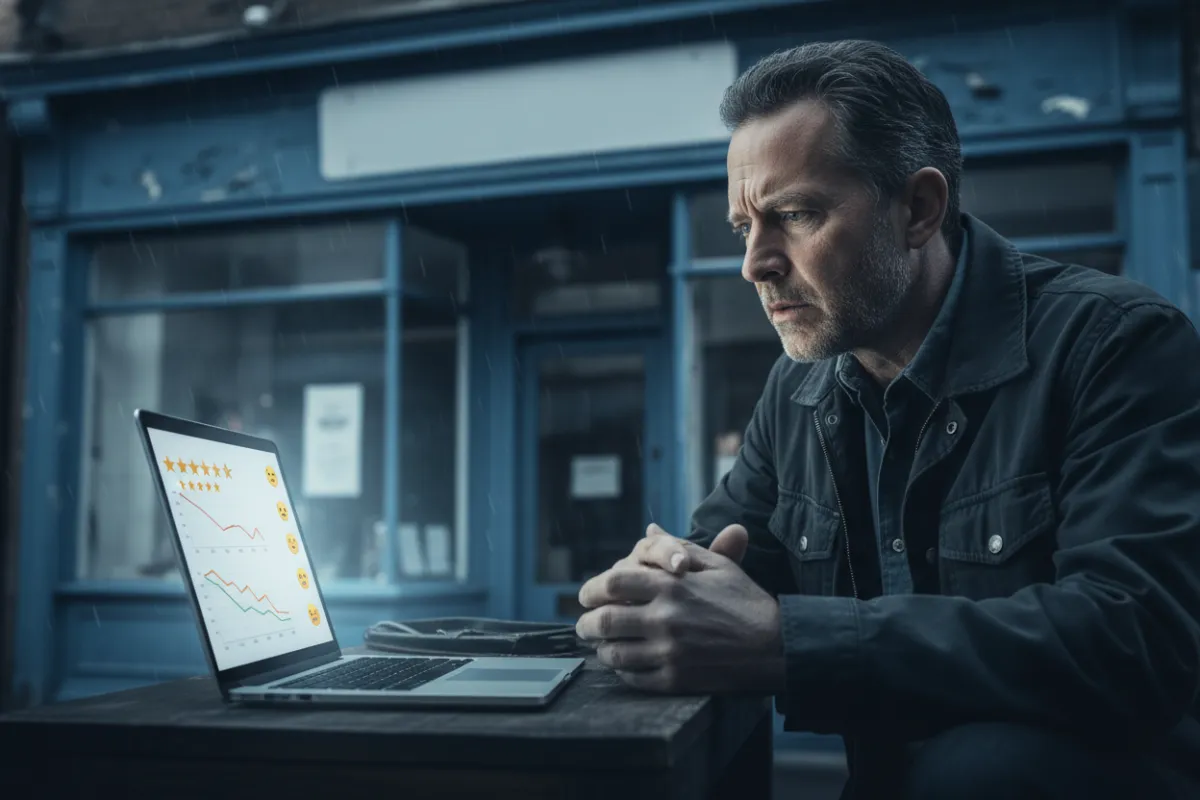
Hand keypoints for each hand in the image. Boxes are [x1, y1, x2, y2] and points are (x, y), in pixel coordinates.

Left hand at [576, 524, 784, 693]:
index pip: (613, 583)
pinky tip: (625, 664)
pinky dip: (623, 671)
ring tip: (602, 645)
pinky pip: (633, 677)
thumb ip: (678, 548)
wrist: (776, 646)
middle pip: (604, 620)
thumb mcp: (717, 566)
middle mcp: (665, 618)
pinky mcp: (676, 679)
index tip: (586, 596)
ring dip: (601, 649)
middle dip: (586, 623)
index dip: (592, 589)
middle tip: (584, 625)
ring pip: (614, 652)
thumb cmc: (746, 602)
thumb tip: (650, 529)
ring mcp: (669, 651)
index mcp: (672, 585)